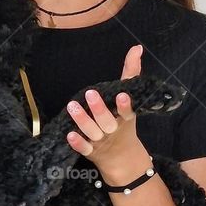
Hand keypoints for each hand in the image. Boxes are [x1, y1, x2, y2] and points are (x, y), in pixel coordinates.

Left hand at [66, 43, 146, 174]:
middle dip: (99, 109)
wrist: (122, 157)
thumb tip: (136, 48)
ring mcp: (101, 141)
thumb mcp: (131, 99)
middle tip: (89, 93)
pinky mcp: (91, 151)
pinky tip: (69, 134)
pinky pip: (84, 148)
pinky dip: (77, 143)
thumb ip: (131, 72)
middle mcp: (113, 130)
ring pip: (92, 132)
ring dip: (83, 120)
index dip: (125, 105)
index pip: (128, 111)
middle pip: (107, 121)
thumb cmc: (123, 121)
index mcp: (125, 118)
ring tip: (72, 106)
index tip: (122, 95)